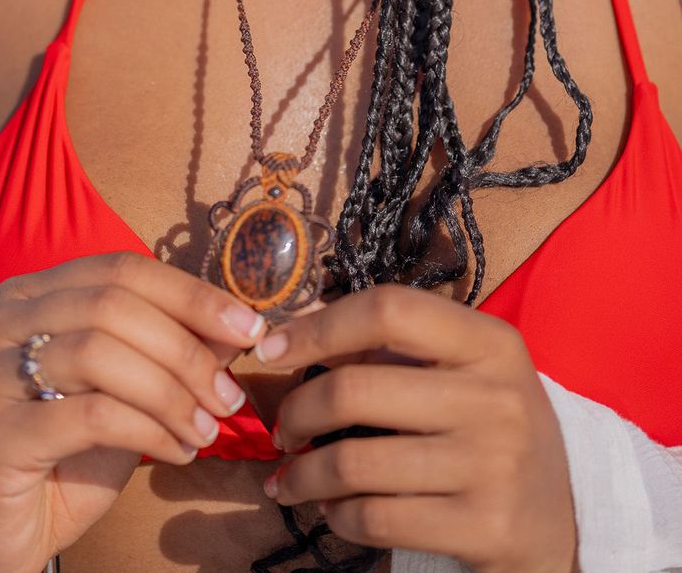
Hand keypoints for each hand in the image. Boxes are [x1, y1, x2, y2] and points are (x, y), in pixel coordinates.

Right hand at [0, 252, 264, 572]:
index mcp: (28, 295)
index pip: (120, 268)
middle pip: (112, 305)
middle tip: (230, 394)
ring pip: (100, 353)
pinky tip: (177, 452)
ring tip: (206, 428)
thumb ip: (166, 352)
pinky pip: (92, 415)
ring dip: (172, 392)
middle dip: (186, 348)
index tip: (248, 327)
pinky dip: (149, 430)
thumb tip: (235, 326)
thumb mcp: (121, 394)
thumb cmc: (60, 458)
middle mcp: (0, 321)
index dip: (190, 293)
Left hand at [256, 283, 578, 572]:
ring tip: (291, 479)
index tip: (273, 349)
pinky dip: (337, 516)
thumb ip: (395, 345)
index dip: (318, 326)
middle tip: (283, 430)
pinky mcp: (484, 528)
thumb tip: (297, 322)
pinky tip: (333, 512)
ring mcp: (492, 465)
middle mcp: (496, 397)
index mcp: (490, 342)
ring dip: (305, 475)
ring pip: (355, 462)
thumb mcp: (467, 372)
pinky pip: (377, 518)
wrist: (566, 519)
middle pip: (355, 389)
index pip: (388, 310)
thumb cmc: (494, 430)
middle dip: (297, 412)